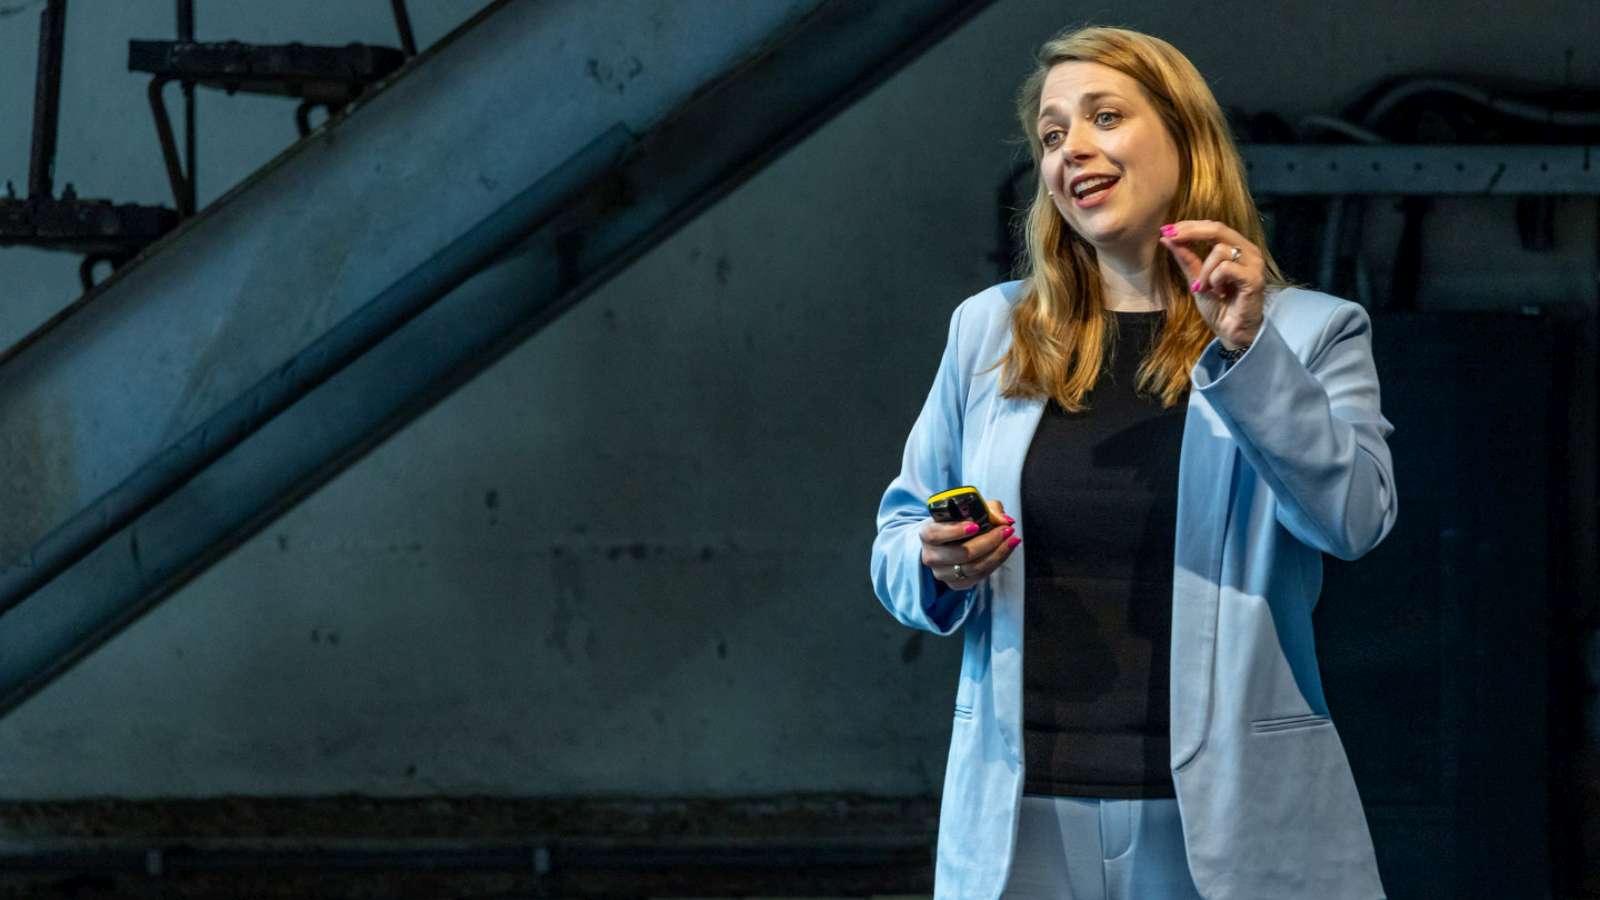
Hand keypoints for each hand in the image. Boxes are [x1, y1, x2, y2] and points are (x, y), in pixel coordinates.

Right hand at [919, 499, 1020, 590]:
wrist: (947, 542)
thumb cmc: (957, 522)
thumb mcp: (968, 509)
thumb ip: (988, 509)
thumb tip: (1005, 520)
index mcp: (927, 533)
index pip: (935, 535)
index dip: (954, 531)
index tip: (975, 526)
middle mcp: (931, 556)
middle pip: (960, 553)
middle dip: (987, 541)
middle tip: (1005, 530)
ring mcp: (942, 572)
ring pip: (972, 567)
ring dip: (997, 553)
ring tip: (1011, 539)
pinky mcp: (955, 584)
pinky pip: (978, 577)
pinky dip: (995, 563)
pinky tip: (1005, 551)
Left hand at [1159, 220, 1264, 350]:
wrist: (1231, 331)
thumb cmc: (1218, 306)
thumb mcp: (1196, 278)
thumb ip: (1185, 258)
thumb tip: (1166, 237)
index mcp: (1237, 247)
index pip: (1213, 226)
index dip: (1189, 226)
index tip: (1166, 229)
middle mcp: (1249, 251)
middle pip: (1218, 229)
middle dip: (1191, 232)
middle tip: (1171, 237)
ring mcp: (1254, 263)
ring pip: (1220, 250)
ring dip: (1204, 271)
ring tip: (1206, 288)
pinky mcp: (1254, 278)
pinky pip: (1226, 268)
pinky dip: (1215, 280)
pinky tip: (1219, 292)